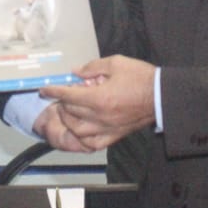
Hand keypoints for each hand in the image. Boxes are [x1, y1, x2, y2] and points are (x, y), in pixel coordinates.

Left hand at [39, 55, 155, 149]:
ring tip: (70, 110)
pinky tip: (82, 129)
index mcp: (99, 98)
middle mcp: (100, 116)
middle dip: (62, 102)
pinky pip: (93, 143)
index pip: (68, 96)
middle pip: (70, 113)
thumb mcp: (116, 63)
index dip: (53, 91)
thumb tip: (76, 72)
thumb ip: (92, 68)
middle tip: (65, 94)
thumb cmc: (141, 77)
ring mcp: (107, 129)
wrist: (162, 96)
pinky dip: (83, 138)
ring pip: (77, 130)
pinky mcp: (115, 136)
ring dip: (69, 120)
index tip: (44, 89)